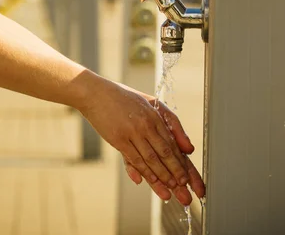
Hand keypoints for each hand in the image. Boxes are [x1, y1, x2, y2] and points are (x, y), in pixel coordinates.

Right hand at [80, 78, 190, 192]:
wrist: (96, 94)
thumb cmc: (122, 98)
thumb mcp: (149, 103)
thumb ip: (171, 122)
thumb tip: (188, 147)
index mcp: (155, 115)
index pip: (172, 143)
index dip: (181, 162)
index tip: (188, 176)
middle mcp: (146, 124)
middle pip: (165, 153)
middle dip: (176, 173)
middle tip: (184, 189)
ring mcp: (132, 132)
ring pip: (151, 159)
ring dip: (162, 176)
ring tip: (171, 191)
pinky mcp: (119, 139)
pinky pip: (134, 159)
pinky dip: (144, 172)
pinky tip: (151, 181)